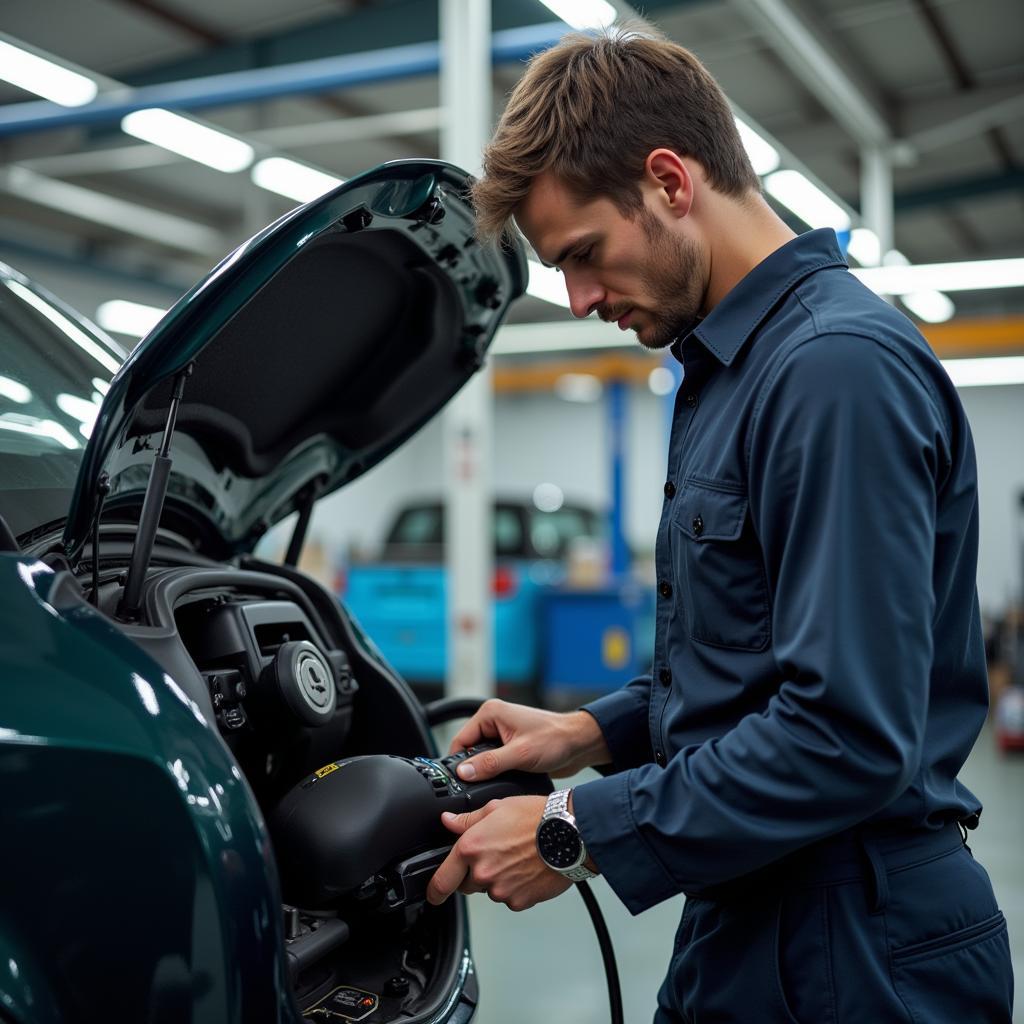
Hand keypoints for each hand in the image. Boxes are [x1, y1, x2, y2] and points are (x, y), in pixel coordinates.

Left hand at [425, 796, 571, 910]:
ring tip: (518, 857)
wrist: (570, 834)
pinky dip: (517, 887)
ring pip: (491, 890)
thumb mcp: (497, 807)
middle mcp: (482, 873)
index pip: (441, 881)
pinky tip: (528, 868)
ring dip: (498, 879)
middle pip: (468, 885)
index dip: (434, 890)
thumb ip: (468, 819)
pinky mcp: (520, 901)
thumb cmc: (537, 817)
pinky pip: (511, 898)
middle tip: (497, 854)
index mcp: (471, 848)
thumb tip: (448, 821)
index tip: (434, 894)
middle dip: (476, 874)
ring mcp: (501, 890)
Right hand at [448, 699, 610, 781]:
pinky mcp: (510, 747)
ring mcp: (502, 734)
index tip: (457, 782)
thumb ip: (490, 764)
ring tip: (491, 785)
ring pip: (481, 759)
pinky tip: (501, 782)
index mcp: (491, 713)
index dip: (458, 762)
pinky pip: (494, 762)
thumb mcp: (520, 754)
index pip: (461, 739)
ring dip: (486, 772)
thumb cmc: (556, 739)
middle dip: (473, 768)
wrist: (580, 744)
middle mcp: (494, 721)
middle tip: (476, 787)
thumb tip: (464, 772)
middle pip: (469, 750)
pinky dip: (495, 773)